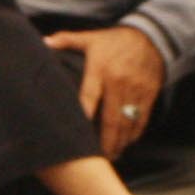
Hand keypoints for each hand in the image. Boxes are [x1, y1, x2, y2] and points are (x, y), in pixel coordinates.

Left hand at [46, 25, 169, 161]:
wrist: (150, 37)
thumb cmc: (114, 41)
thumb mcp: (90, 38)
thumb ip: (67, 41)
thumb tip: (44, 43)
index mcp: (100, 69)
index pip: (89, 96)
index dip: (83, 115)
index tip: (77, 136)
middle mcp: (118, 82)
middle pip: (111, 118)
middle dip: (105, 142)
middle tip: (98, 158)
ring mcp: (135, 89)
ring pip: (127, 122)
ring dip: (120, 142)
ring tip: (111, 155)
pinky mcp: (148, 94)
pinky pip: (142, 118)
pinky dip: (134, 134)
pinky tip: (127, 143)